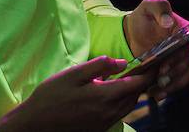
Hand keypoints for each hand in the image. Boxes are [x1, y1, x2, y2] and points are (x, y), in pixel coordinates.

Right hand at [0, 56, 153, 131]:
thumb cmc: (50, 96)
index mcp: (105, 96)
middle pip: (136, 96)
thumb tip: (122, 63)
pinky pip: (118, 114)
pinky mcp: (98, 129)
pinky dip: (122, 102)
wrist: (33, 124)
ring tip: (128, 80)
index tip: (156, 62)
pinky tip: (112, 94)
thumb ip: (100, 66)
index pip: (138, 84)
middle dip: (142, 82)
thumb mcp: (73, 74)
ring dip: (132, 93)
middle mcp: (109, 112)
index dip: (149, 73)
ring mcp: (104, 123)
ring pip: (129, 106)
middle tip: (143, 69)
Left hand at [123, 0, 188, 100]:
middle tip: (160, 81)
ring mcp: (181, 58)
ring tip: (158, 91)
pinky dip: (170, 89)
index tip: (164, 66)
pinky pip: (179, 81)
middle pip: (188, 62)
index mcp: (186, 29)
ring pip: (187, 74)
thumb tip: (168, 21)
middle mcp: (188, 44)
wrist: (133, 33)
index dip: (179, 57)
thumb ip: (159, 7)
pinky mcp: (174, 69)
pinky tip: (157, 94)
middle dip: (175, 73)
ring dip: (174, 84)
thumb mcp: (148, 7)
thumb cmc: (143, 18)